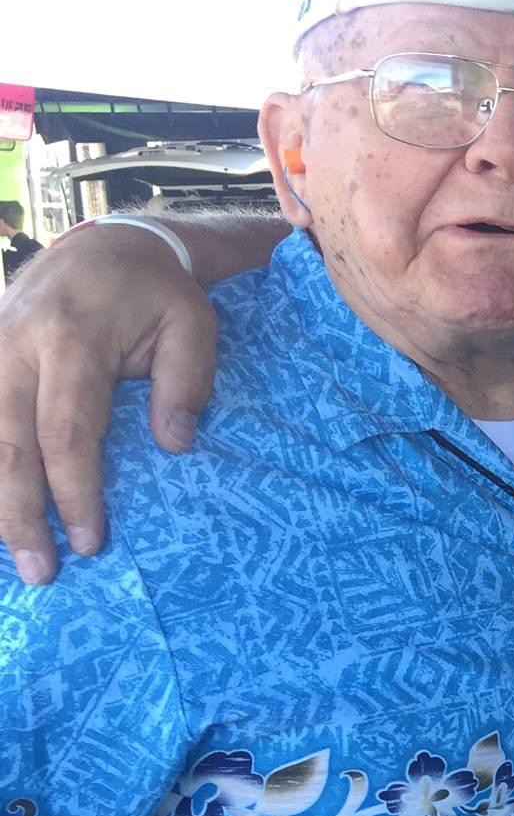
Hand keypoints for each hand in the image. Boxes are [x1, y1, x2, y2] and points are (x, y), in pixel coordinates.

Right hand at [0, 223, 217, 583]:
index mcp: (70, 340)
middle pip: (5, 444)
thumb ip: (185, 383)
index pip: (66, 432)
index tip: (90, 541)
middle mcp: (14, 346)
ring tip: (11, 554)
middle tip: (41, 571)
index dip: (74, 492)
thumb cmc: (157, 293)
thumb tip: (173, 446)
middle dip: (18, 513)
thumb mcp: (193, 324)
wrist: (107, 244)